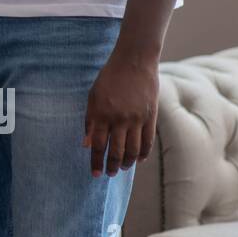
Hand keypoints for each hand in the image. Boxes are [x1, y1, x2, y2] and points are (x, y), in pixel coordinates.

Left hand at [83, 47, 159, 176]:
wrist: (134, 62)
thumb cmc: (109, 78)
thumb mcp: (93, 97)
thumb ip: (90, 121)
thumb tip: (87, 144)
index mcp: (101, 114)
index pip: (98, 145)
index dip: (96, 162)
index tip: (95, 174)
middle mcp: (119, 119)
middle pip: (116, 151)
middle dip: (111, 166)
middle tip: (109, 174)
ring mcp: (136, 119)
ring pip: (133, 150)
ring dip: (127, 162)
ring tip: (122, 168)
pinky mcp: (150, 117)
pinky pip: (148, 141)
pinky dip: (143, 154)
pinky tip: (139, 160)